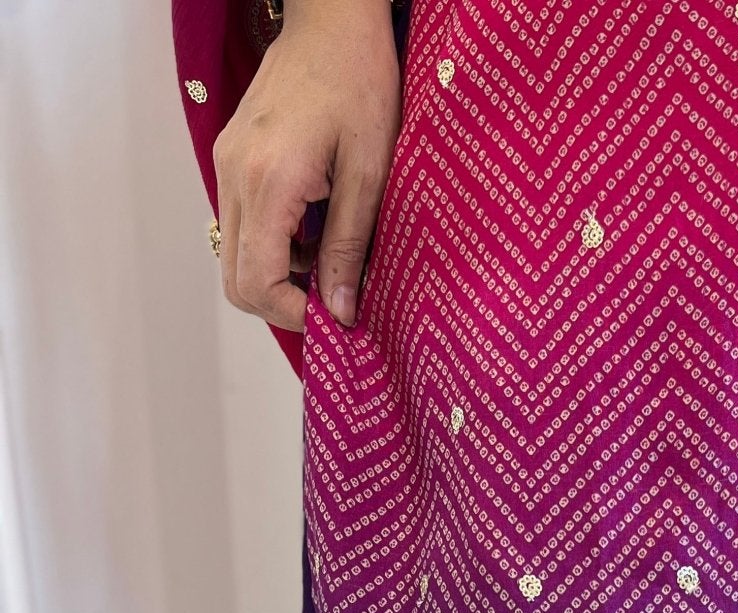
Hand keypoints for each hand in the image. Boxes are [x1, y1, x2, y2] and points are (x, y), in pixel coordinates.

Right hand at [212, 0, 400, 331]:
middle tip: (331, 300)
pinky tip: (313, 232)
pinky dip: (272, 245)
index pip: (255, 281)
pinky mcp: (231, 158)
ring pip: (234, 253)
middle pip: (235, 278)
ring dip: (277, 274)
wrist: (330, 19)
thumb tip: (340, 311)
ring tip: (329, 262)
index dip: (294, 313)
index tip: (335, 316)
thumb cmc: (358, 81)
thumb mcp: (369, 171)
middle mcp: (233, 176)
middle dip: (281, 302)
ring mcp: (226, 165)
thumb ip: (350, 246)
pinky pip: (240, 223)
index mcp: (266, 182)